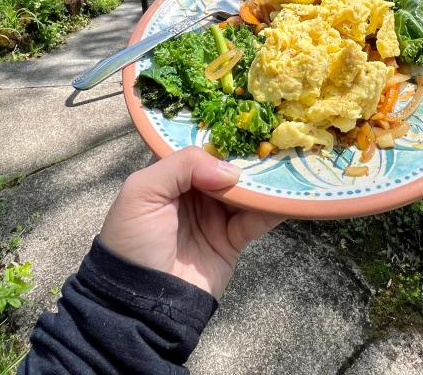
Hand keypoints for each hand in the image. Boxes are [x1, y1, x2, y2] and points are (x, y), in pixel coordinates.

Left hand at [99, 146, 283, 298]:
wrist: (142, 302)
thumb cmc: (133, 241)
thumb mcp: (142, 192)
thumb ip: (181, 166)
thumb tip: (231, 170)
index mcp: (169, 176)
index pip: (198, 148)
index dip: (219, 136)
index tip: (246, 120)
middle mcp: (194, 192)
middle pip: (227, 166)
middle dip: (249, 154)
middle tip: (277, 137)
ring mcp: (215, 216)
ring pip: (246, 190)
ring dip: (265, 179)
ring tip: (288, 161)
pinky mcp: (233, 240)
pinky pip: (257, 219)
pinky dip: (274, 208)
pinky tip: (289, 193)